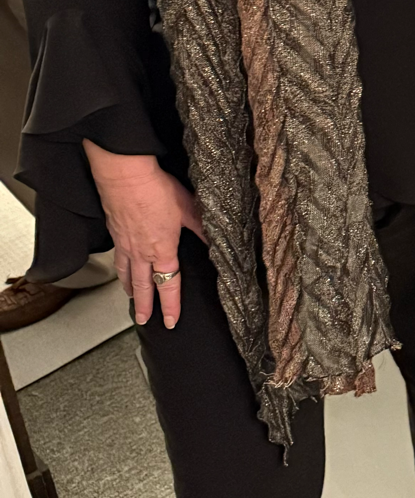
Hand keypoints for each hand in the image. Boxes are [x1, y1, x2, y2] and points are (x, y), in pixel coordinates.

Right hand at [83, 143, 204, 327]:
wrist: (124, 176)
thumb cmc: (156, 190)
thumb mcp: (189, 209)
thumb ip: (202, 228)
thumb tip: (218, 241)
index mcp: (162, 251)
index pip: (169, 286)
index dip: (171, 306)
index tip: (171, 321)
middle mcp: (141, 253)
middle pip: (143, 286)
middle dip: (144, 306)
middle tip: (143, 321)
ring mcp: (125, 244)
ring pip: (126, 274)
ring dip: (130, 289)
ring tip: (131, 298)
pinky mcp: (114, 232)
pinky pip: (117, 258)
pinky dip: (119, 269)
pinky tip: (121, 268)